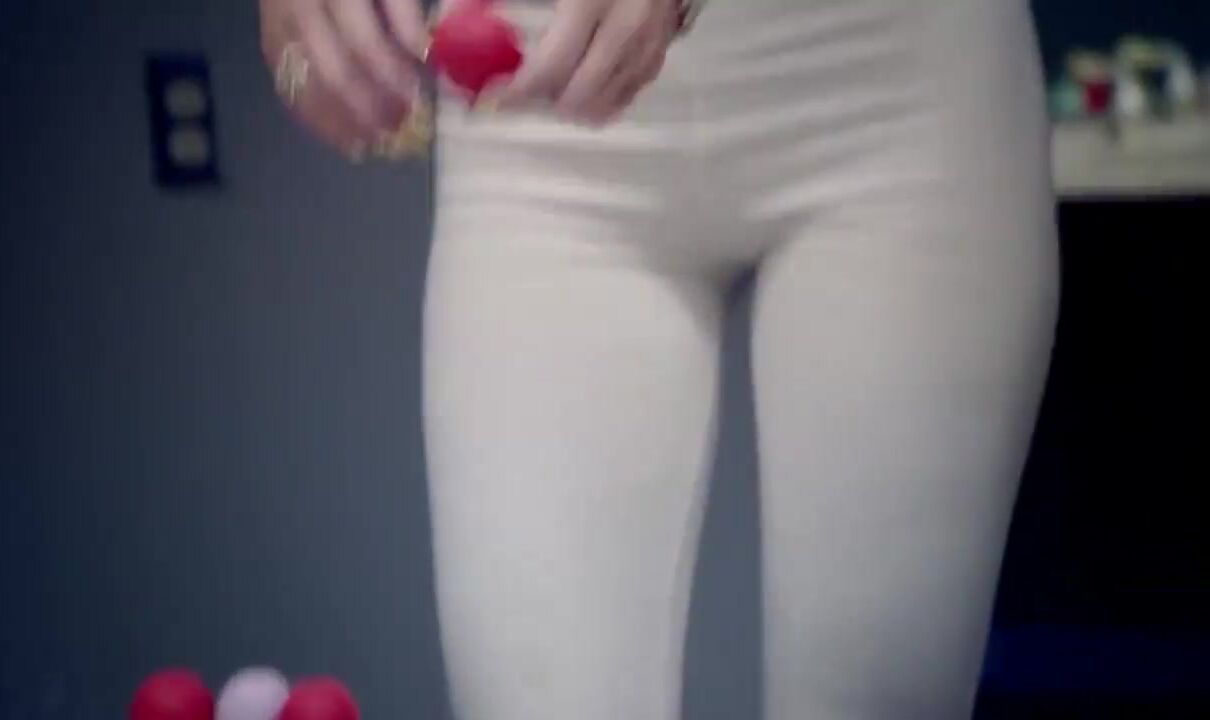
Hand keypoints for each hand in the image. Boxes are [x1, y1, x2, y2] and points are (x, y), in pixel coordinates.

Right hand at [259, 0, 429, 153]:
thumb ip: (402, 12)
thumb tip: (424, 55)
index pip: (364, 44)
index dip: (391, 78)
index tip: (416, 101)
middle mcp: (299, 8)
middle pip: (332, 73)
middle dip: (367, 108)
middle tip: (396, 130)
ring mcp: (277, 25)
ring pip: (304, 85)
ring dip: (339, 121)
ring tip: (369, 143)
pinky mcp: (268, 38)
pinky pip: (286, 85)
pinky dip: (313, 115)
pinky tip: (337, 135)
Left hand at [495, 0, 679, 124]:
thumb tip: (453, 15)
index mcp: (589, 1)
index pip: (550, 69)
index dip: (517, 93)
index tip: (491, 98)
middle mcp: (626, 25)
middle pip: (579, 96)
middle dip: (542, 103)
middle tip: (516, 94)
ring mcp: (650, 37)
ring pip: (608, 102)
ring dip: (571, 106)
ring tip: (545, 92)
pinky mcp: (665, 41)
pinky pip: (631, 89)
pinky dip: (604, 98)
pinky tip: (581, 89)